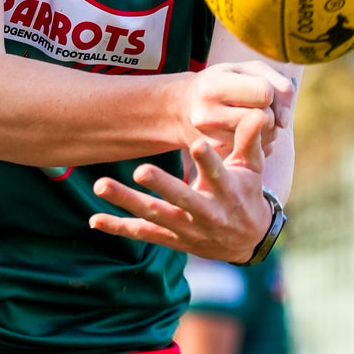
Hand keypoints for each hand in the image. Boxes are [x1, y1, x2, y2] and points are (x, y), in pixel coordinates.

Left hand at [89, 107, 273, 262]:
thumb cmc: (247, 193)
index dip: (208, 161)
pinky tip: (94, 220)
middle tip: (140, 170)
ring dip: (126, 201)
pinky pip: (142, 233)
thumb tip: (258, 113)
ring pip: (154, 216)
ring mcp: (186, 228)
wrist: (248, 241)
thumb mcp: (252, 168)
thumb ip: (249, 140)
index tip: (197, 144)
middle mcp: (206, 213)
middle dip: (161, 185)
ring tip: (100, 185)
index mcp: (227, 192)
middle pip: (181, 198)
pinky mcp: (172, 239)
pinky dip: (118, 227)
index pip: (218, 174)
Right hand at [184, 60, 294, 155]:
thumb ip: (277, 84)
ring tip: (247, 115)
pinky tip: (243, 131)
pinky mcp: (218, 156)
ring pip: (265, 137)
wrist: (182, 109)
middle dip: (268, 110)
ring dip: (266, 126)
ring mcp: (211, 140)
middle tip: (252, 104)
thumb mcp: (245, 69)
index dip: (267, 89)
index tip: (254, 88)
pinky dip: (259, 140)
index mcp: (212, 86)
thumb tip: (284, 120)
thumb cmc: (220, 82)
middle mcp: (207, 115)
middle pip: (266, 118)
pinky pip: (259, 151)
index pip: (264, 92)